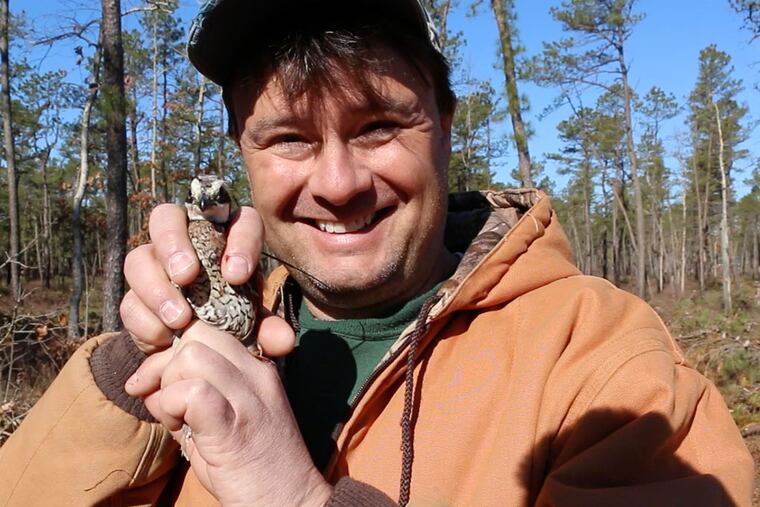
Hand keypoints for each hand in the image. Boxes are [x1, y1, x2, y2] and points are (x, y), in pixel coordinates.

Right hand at [120, 203, 294, 355]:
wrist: (198, 351)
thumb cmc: (235, 319)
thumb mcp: (255, 325)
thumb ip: (267, 329)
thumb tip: (282, 340)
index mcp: (227, 239)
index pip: (240, 220)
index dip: (239, 240)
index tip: (237, 274)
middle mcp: (186, 242)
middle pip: (166, 217)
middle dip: (173, 243)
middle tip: (187, 276)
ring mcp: (154, 267)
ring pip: (138, 258)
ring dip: (156, 288)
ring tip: (180, 318)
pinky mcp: (135, 299)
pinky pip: (130, 301)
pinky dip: (146, 320)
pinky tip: (165, 336)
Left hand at [125, 320, 331, 506]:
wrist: (289, 503)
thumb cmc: (253, 469)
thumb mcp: (223, 422)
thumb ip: (189, 398)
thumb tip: (147, 385)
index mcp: (257, 369)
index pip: (210, 328)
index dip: (177, 349)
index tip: (164, 383)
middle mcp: (256, 374)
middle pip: (197, 333)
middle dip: (167, 363)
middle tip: (165, 401)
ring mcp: (249, 397)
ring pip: (191, 355)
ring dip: (169, 385)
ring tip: (176, 418)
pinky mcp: (234, 425)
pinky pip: (191, 392)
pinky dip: (172, 407)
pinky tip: (179, 429)